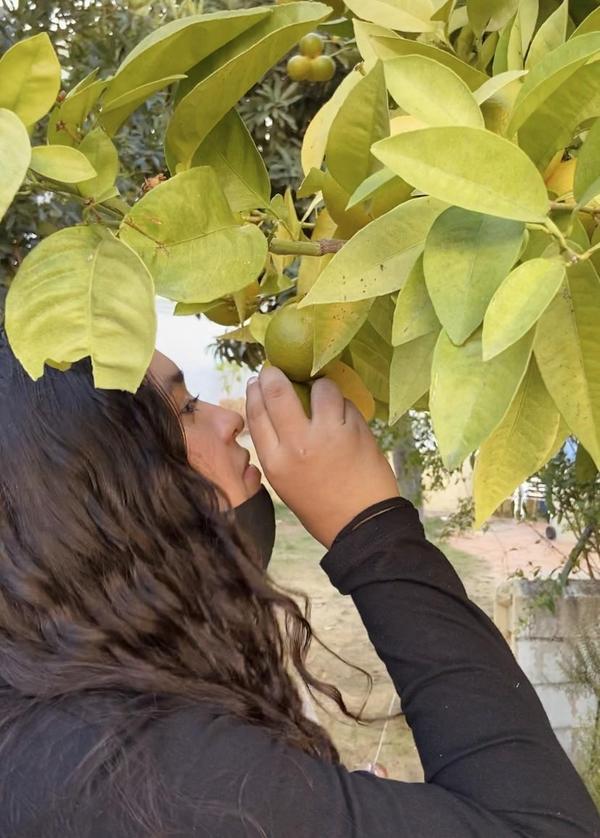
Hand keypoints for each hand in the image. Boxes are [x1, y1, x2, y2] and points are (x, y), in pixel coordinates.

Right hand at [245, 366, 399, 548]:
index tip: (258, 381)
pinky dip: (343, 405)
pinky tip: (343, 416)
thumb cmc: (320, 507)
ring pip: (319, 389)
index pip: (256, 414)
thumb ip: (277, 448)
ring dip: (319, 385)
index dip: (255, 392)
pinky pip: (346, 403)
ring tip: (322, 393)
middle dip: (275, 375)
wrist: (362, 524)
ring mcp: (328, 435)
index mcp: (274, 462)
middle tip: (279, 370)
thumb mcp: (285, 482)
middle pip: (277, 393)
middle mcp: (296, 444)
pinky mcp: (356, 430)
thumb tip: (272, 411)